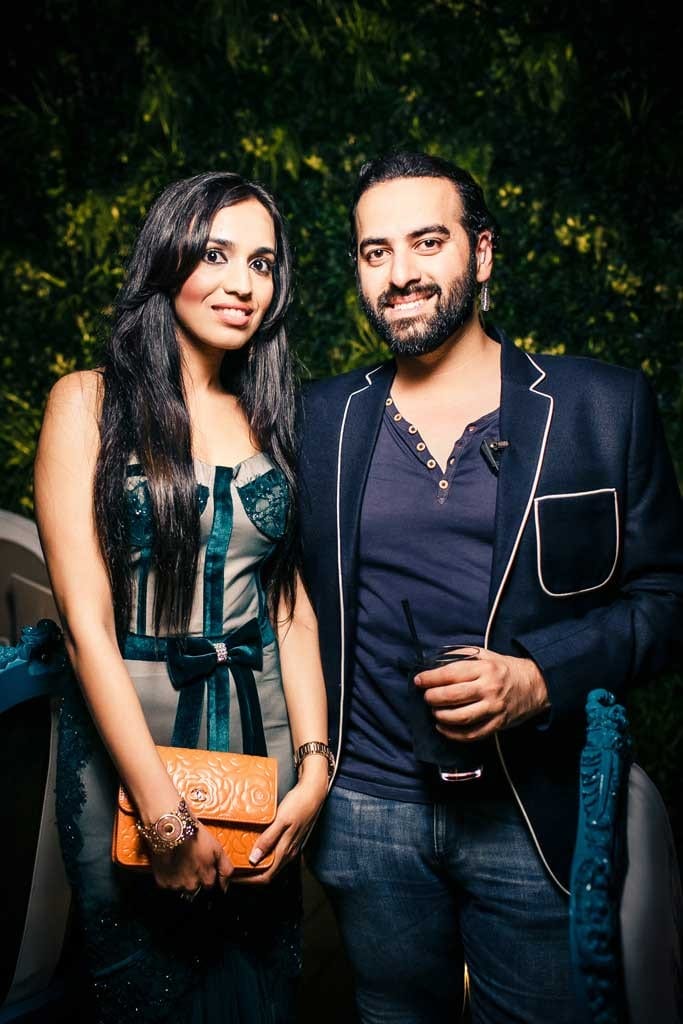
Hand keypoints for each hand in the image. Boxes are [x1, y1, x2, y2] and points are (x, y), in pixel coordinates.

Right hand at [149, 822, 233, 895]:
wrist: (170, 828)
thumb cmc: (194, 835)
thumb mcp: (217, 848)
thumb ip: (225, 868)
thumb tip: (225, 885)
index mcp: (206, 878)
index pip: (210, 887)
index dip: (208, 876)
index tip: (204, 868)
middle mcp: (192, 885)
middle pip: (195, 889)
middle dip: (195, 879)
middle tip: (191, 862)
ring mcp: (176, 885)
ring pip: (181, 887)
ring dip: (182, 879)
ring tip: (180, 862)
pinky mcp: (162, 882)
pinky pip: (168, 884)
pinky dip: (170, 877)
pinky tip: (170, 864)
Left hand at [239, 770, 327, 884]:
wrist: (314, 793)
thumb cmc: (299, 804)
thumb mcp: (281, 820)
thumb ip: (268, 839)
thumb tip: (254, 858)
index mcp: (286, 851)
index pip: (265, 877)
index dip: (248, 880)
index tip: (234, 877)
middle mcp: (289, 853)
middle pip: (267, 873)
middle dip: (249, 875)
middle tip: (233, 869)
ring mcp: (290, 847)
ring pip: (271, 864)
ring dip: (255, 866)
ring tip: (239, 859)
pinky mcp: (290, 839)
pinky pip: (274, 854)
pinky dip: (262, 855)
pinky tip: (254, 846)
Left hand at [414, 649, 548, 740]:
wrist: (536, 684)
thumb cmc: (504, 668)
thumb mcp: (486, 655)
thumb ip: (462, 656)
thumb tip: (435, 661)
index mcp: (484, 668)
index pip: (451, 674)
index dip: (431, 678)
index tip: (419, 681)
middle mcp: (489, 688)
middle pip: (453, 696)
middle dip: (433, 698)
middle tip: (426, 697)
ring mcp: (494, 708)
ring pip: (461, 717)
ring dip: (441, 716)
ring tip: (434, 712)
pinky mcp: (498, 724)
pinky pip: (472, 734)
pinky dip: (454, 734)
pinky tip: (443, 728)